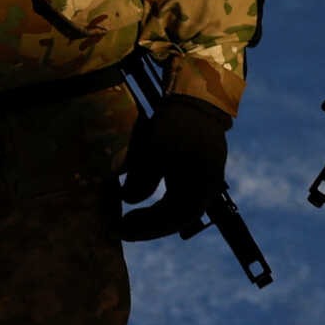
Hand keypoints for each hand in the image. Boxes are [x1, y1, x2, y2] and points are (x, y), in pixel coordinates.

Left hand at [118, 94, 231, 241]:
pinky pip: (177, 193)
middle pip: (174, 217)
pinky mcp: (197, 167)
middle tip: (120, 226)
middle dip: (147, 224)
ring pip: (176, 206)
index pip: (171, 221)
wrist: (197, 94)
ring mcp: (203, 177)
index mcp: (201, 190)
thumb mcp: (154, 152)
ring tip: (128, 215)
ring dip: (152, 214)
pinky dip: (158, 199)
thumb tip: (128, 200)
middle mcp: (206, 188)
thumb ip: (141, 181)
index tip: (118, 230)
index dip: (144, 230)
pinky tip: (142, 198)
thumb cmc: (177, 124)